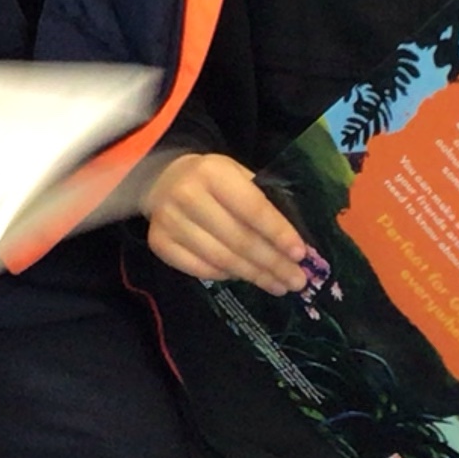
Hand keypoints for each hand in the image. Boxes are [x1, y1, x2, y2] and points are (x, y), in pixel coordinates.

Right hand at [142, 152, 310, 293]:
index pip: (252, 208)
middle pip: (238, 239)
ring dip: (254, 275)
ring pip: (221, 259)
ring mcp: (169, 222)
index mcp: (213, 173)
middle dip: (272, 263)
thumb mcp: (239, 175)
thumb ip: (264, 201)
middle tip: (296, 280)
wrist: (163, 180)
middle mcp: (188, 196)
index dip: (278, 233)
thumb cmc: (214, 180)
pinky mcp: (159, 243)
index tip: (300, 254)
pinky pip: (200, 269)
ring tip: (278, 285)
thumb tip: (293, 243)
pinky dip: (226, 276)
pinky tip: (245, 278)